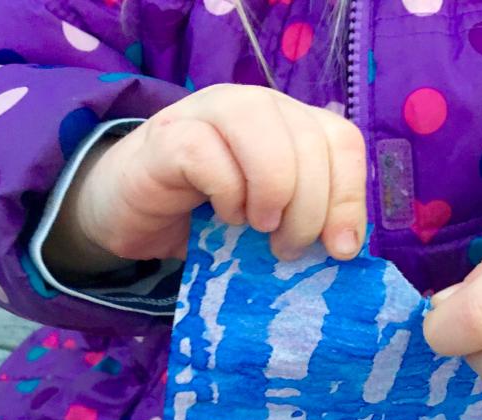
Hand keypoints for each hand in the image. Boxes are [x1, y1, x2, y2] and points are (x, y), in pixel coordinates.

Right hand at [46, 85, 366, 277]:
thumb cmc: (207, 220)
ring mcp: (208, 113)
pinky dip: (226, 194)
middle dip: (310, 209)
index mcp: (289, 124)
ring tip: (259, 228)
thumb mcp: (270, 226)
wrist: (132, 216)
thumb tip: (345, 247)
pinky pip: (210, 155)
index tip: (340, 250)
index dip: (349, 197)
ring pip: (264, 132)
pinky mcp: (168, 136)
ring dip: (273, 192)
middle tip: (287, 248)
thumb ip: (307, 223)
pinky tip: (222, 217)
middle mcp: (254, 107)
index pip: (342, 142)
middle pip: (309, 141)